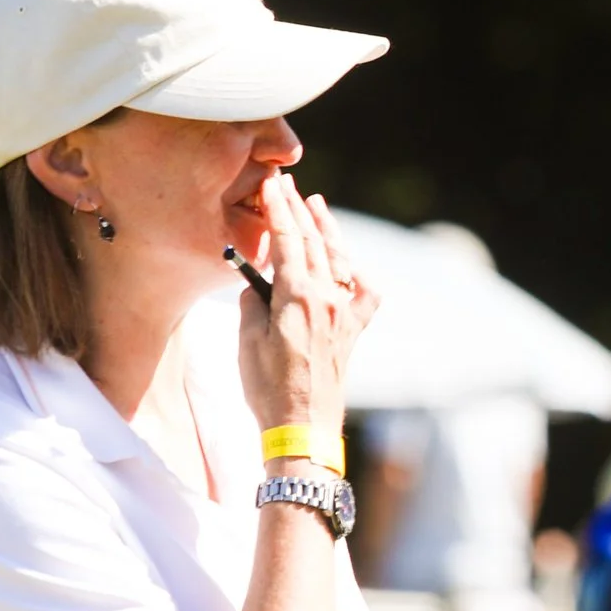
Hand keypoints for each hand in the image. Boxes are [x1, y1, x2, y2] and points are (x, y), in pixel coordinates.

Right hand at [237, 173, 379, 434]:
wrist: (303, 426)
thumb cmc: (268, 387)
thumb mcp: (247, 340)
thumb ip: (253, 303)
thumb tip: (258, 284)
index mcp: (299, 297)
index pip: (288, 240)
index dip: (278, 209)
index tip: (272, 184)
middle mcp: (329, 300)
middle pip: (314, 243)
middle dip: (299, 210)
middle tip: (288, 184)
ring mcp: (345, 314)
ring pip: (339, 261)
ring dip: (327, 231)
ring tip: (317, 205)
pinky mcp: (353, 331)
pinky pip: (363, 293)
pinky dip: (356, 273)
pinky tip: (349, 264)